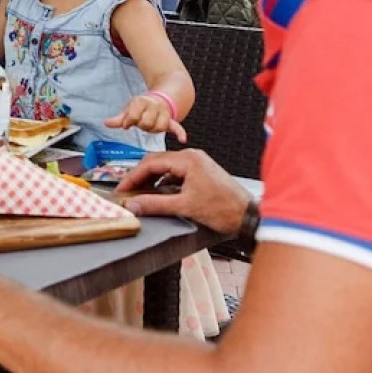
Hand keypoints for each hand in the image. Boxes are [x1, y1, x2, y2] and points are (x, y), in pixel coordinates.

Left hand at [105, 94, 186, 142]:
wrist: (160, 99)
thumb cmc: (141, 107)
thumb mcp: (129, 110)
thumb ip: (119, 118)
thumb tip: (106, 123)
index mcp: (141, 102)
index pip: (133, 117)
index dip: (129, 122)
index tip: (127, 124)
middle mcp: (153, 106)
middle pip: (146, 123)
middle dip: (142, 125)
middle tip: (141, 123)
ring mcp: (163, 113)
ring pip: (159, 127)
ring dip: (153, 129)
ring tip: (150, 126)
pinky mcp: (171, 120)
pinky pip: (177, 127)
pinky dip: (180, 133)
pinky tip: (182, 140)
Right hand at [114, 149, 250, 233]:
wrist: (249, 216)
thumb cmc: (224, 209)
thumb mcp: (185, 207)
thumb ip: (155, 204)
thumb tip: (133, 205)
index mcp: (188, 159)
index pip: (151, 163)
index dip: (133, 176)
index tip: (122, 188)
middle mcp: (192, 156)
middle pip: (157, 162)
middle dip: (140, 176)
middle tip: (128, 190)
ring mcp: (198, 162)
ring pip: (166, 167)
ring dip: (152, 178)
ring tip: (140, 192)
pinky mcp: (201, 171)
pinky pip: (176, 172)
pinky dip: (164, 181)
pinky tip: (159, 192)